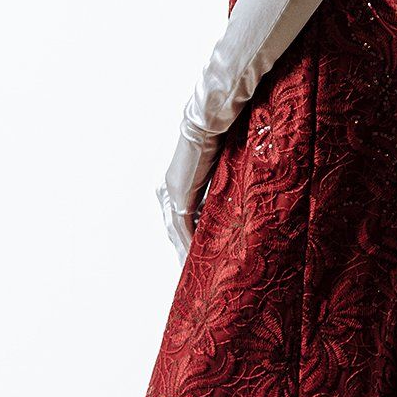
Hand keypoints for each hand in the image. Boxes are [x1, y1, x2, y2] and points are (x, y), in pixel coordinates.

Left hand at [156, 125, 218, 265]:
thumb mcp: (216, 169)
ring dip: (185, 251)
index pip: (179, 217)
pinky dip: (191, 241)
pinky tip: (198, 255)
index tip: (196, 252)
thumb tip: (229, 199)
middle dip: (182, 250)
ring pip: (176, 231)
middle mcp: (167, 190)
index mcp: (173, 183)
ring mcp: (170, 193)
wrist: (208, 124)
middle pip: (173, 228)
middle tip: (191, 271)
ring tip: (195, 270)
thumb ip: (215, 187)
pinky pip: (184, 226)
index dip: (186, 236)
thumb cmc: (216, 139)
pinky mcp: (179, 195)